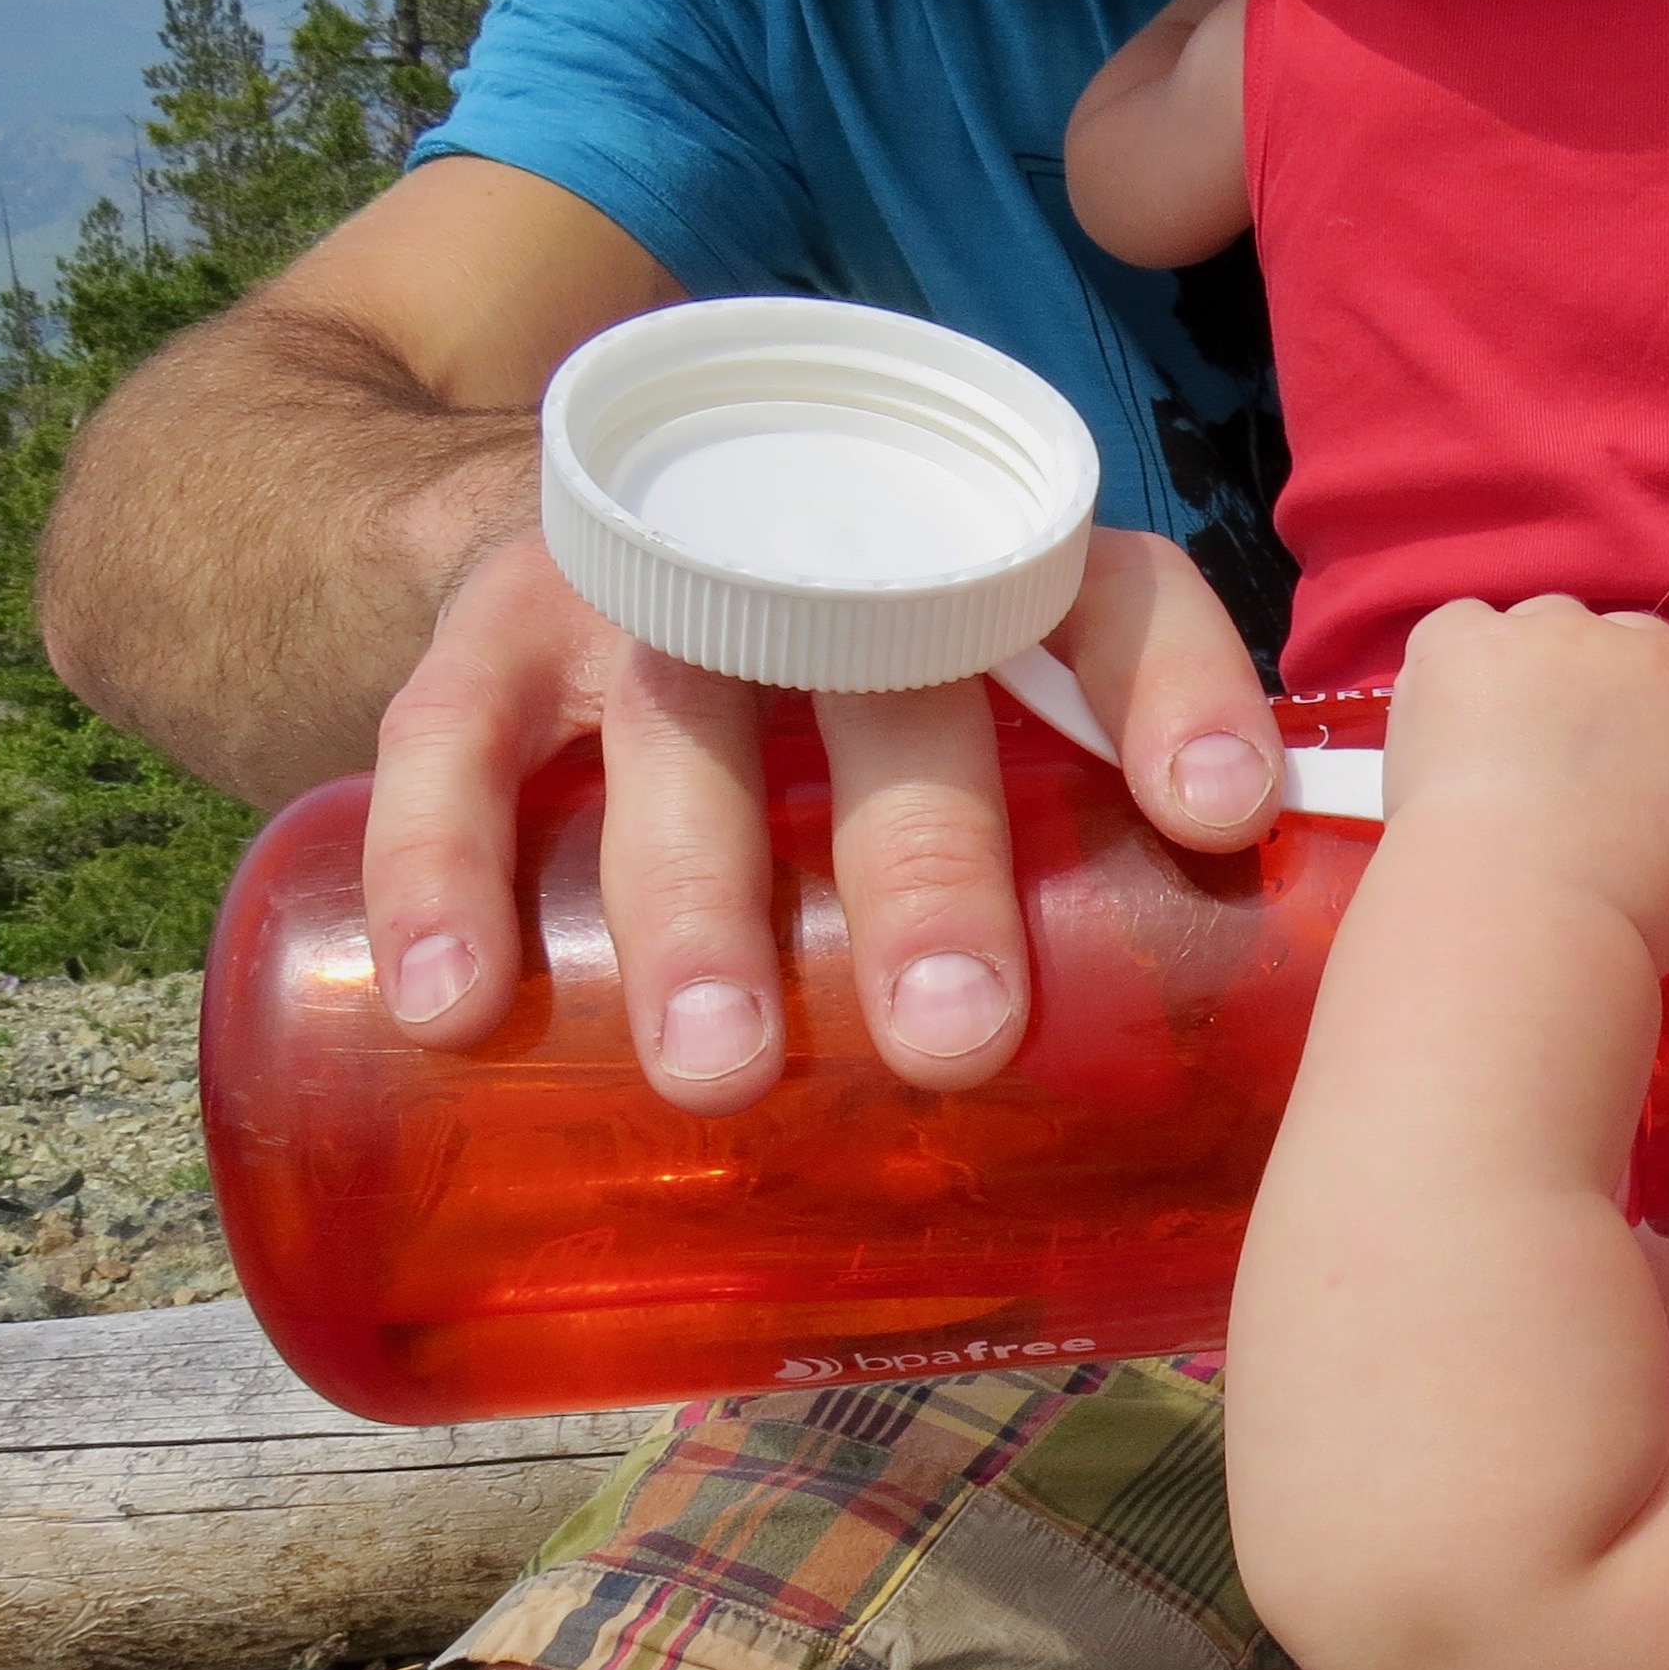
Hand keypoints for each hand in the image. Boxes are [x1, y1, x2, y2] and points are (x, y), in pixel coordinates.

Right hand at [361, 523, 1283, 1113]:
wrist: (605, 540)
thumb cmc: (853, 700)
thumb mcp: (978, 726)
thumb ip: (1072, 864)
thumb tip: (1170, 1129)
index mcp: (993, 581)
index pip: (1118, 597)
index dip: (1175, 692)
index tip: (1218, 816)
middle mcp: (834, 559)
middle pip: (893, 691)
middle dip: (925, 867)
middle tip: (953, 1036)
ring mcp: (657, 584)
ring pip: (682, 729)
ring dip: (698, 903)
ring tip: (721, 1069)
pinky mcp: (498, 625)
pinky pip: (455, 739)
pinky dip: (451, 868)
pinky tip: (457, 1002)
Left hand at [1380, 597, 1668, 973]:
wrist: (1537, 907)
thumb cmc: (1635, 914)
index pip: (1662, 673)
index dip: (1624, 713)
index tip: (1598, 762)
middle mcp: (1628, 647)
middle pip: (1595, 641)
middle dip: (1571, 689)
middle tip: (1542, 766)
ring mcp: (1542, 636)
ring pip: (1527, 629)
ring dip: (1510, 676)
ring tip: (1484, 756)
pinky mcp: (1462, 645)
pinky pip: (1453, 631)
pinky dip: (1445, 673)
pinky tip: (1443, 731)